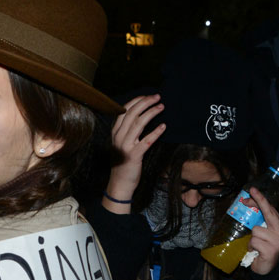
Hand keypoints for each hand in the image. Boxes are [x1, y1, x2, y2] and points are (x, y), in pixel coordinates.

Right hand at [103, 94, 164, 209]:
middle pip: (132, 113)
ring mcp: (125, 146)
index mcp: (115, 132)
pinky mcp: (133, 156)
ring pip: (138, 123)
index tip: (148, 96)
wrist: (119, 183)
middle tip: (158, 97)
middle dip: (145, 102)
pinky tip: (164, 127)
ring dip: (151, 113)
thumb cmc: (123, 163)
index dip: (137, 101)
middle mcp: (118, 136)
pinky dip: (155, 132)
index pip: (124, 110)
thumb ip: (127, 131)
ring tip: (162, 107)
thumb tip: (141, 116)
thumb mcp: (121, 144)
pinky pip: (146, 141)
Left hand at [246, 187, 278, 274]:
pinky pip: (254, 241)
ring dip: (252, 239)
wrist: (268, 270)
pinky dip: (251, 247)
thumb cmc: (264, 250)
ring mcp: (277, 241)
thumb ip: (260, 223)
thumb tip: (248, 207)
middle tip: (245, 198)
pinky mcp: (271, 249)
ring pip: (256, 230)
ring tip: (256, 246)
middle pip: (267, 213)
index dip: (260, 199)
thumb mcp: (264, 234)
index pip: (270, 209)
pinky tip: (256, 252)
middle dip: (256, 202)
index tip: (252, 190)